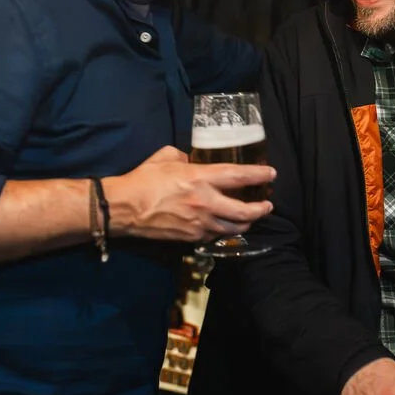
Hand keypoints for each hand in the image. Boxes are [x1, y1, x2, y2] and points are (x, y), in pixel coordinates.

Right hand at [104, 146, 274, 241]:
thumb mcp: (166, 157)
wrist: (123, 208)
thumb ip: (186, 158)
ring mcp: (199, 223)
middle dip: (261, 209)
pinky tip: (225, 227)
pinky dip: (224, 231)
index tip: (271, 174)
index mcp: (199, 178)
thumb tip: (194, 162)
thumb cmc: (142, 179)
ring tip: (250, 218)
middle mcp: (205, 202)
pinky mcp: (191, 237)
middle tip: (268, 206)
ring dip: (246, 223)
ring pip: (233, 228)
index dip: (258, 175)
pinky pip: (215, 236)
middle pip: (244, 211)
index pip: (238, 176)